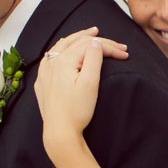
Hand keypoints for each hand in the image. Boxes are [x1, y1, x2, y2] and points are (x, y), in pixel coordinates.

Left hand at [35, 27, 128, 156]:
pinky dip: (62, 49)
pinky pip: (51, 57)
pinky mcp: (43, 82)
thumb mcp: (90, 83)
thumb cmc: (76, 111)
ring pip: (62, 46)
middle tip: (114, 42)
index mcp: (64, 61)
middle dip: (97, 40)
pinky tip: (65, 50)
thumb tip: (95, 42)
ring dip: (78, 39)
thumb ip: (93, 58)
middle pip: (76, 42)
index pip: (90, 45)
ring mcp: (45, 72)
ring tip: (90, 34)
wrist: (59, 132)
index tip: (124, 53)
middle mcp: (52, 63)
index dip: (110, 47)